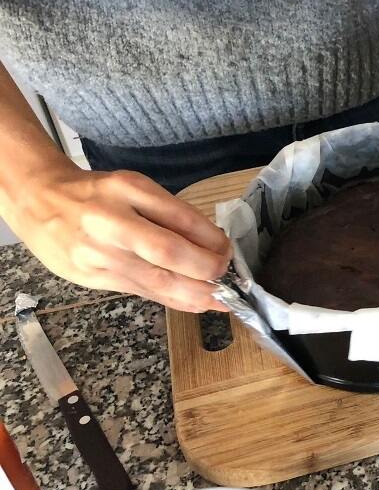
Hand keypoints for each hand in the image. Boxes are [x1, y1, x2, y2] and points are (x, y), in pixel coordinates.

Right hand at [8, 163, 231, 311]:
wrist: (39, 203)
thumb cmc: (95, 193)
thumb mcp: (133, 186)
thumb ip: (169, 212)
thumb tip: (212, 242)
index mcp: (125, 191)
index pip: (178, 219)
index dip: (211, 239)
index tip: (228, 249)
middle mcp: (110, 223)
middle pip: (168, 254)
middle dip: (207, 270)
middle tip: (227, 275)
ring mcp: (99, 255)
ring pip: (157, 281)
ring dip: (197, 294)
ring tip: (223, 299)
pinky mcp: (93, 279)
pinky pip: (143, 292)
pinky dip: (175, 300)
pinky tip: (197, 303)